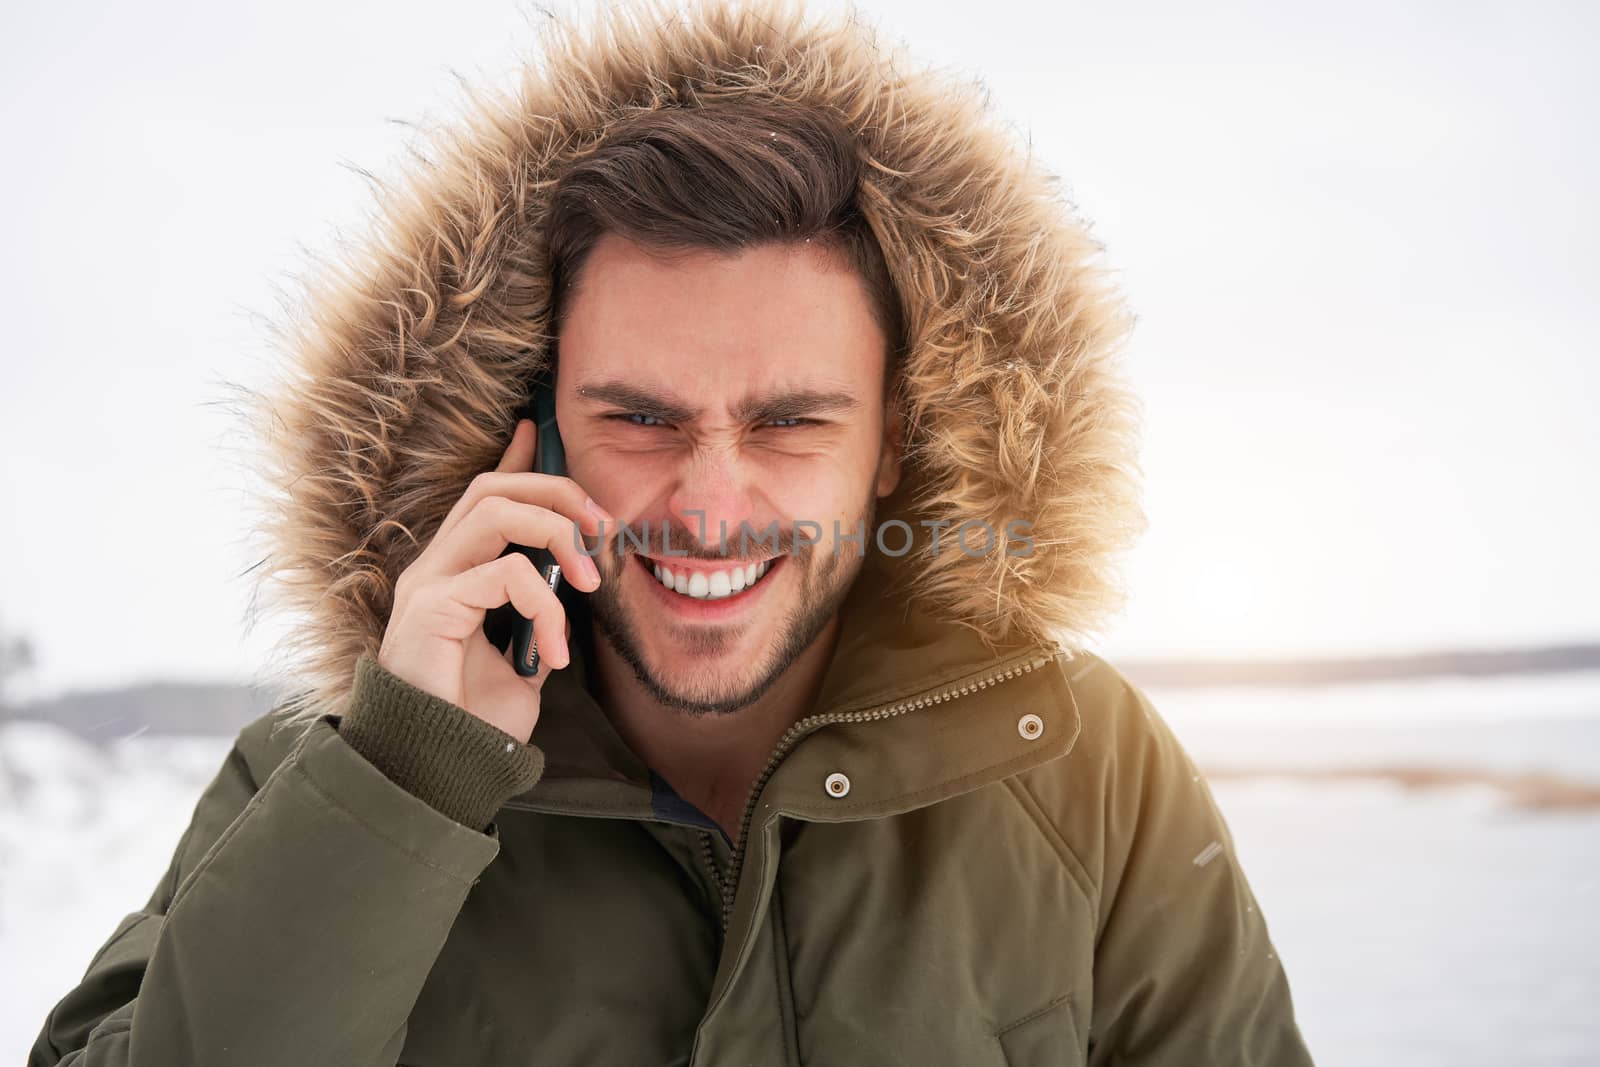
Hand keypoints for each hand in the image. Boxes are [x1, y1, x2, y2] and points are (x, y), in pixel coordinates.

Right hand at [376, 418, 608, 742]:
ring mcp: (428, 584)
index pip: (483, 497)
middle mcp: (435, 568)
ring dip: (557, 534)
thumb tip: (570, 583)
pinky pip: (503, 575)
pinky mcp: (430, 609)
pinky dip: (544, 606)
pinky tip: (553, 653)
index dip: (513, 461)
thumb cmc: (477, 721)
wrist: (437, 772)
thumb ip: (537, 611)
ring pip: (495, 512)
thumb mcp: (523, 654)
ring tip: (591, 582)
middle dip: (558, 493)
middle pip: (493, 489)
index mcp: (456, 573)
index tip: (536, 430)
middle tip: (605, 531)